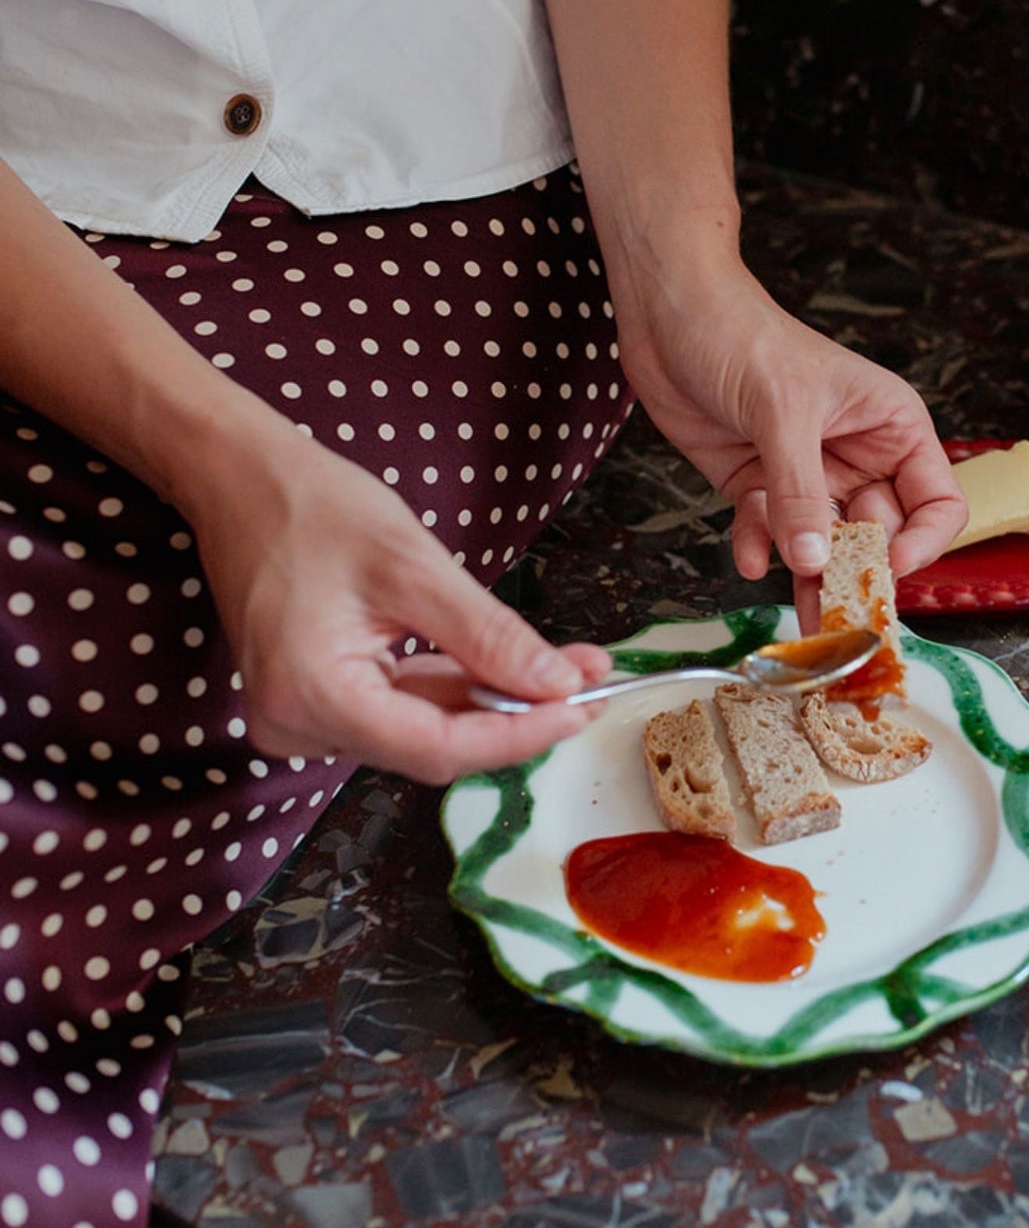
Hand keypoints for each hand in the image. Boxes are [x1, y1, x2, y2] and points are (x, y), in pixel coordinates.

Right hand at [179, 419, 611, 784]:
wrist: (240, 479)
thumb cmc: (314, 508)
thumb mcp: (413, 567)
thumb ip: (488, 637)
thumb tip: (558, 686)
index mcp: (312, 698)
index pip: (438, 747)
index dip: (518, 735)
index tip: (582, 708)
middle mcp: (300, 726)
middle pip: (434, 745)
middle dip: (518, 713)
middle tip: (588, 677)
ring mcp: (304, 718)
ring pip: (425, 729)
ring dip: (495, 699)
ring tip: (566, 665)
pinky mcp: (317, 699)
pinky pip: (402, 708)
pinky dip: (458, 687)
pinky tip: (506, 664)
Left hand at [614, 252, 966, 588]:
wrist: (667, 313)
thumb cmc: (740, 332)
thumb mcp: (781, 410)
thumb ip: (801, 492)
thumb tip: (816, 562)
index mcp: (891, 425)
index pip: (936, 502)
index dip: (920, 543)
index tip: (886, 567)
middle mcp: (858, 456)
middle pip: (879, 535)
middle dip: (859, 574)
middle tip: (840, 616)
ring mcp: (808, 475)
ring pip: (824, 547)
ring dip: (811, 581)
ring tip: (803, 623)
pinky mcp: (760, 487)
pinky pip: (772, 536)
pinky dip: (760, 550)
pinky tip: (750, 555)